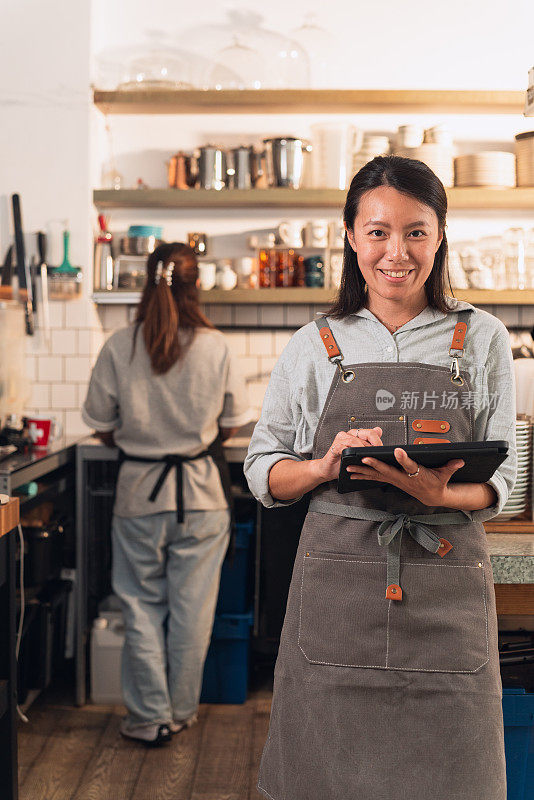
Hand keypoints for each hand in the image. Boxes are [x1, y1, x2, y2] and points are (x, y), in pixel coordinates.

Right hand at [316, 427, 382, 481]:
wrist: (328, 469)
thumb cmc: (342, 461)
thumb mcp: (358, 453)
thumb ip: (369, 441)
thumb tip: (379, 430)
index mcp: (354, 435)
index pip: (369, 432)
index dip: (377, 441)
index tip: (381, 449)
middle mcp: (347, 435)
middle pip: (363, 435)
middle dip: (371, 446)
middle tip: (376, 455)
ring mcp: (339, 440)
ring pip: (353, 440)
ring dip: (361, 449)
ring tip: (366, 456)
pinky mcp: (334, 448)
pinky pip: (342, 447)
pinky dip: (348, 452)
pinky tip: (352, 457)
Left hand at [346, 447, 464, 505]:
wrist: (433, 497)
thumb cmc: (438, 483)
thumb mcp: (446, 475)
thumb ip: (451, 466)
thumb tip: (460, 460)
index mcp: (416, 474)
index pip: (409, 465)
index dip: (403, 459)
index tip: (397, 451)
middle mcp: (403, 478)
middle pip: (387, 471)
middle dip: (375, 465)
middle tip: (363, 459)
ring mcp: (396, 481)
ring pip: (377, 475)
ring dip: (363, 472)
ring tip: (349, 468)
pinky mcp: (391, 481)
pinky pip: (375, 478)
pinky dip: (363, 475)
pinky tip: (352, 473)